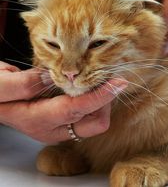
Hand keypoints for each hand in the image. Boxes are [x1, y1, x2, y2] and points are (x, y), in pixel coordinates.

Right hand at [0, 61, 127, 142]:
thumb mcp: (1, 84)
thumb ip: (27, 82)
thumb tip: (56, 76)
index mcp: (38, 120)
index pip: (77, 109)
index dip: (101, 95)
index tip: (119, 83)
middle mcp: (54, 129)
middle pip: (95, 123)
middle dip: (105, 101)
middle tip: (101, 78)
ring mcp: (61, 127)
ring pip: (95, 120)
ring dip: (102, 100)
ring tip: (95, 79)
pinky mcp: (65, 122)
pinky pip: (89, 116)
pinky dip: (95, 101)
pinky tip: (89, 86)